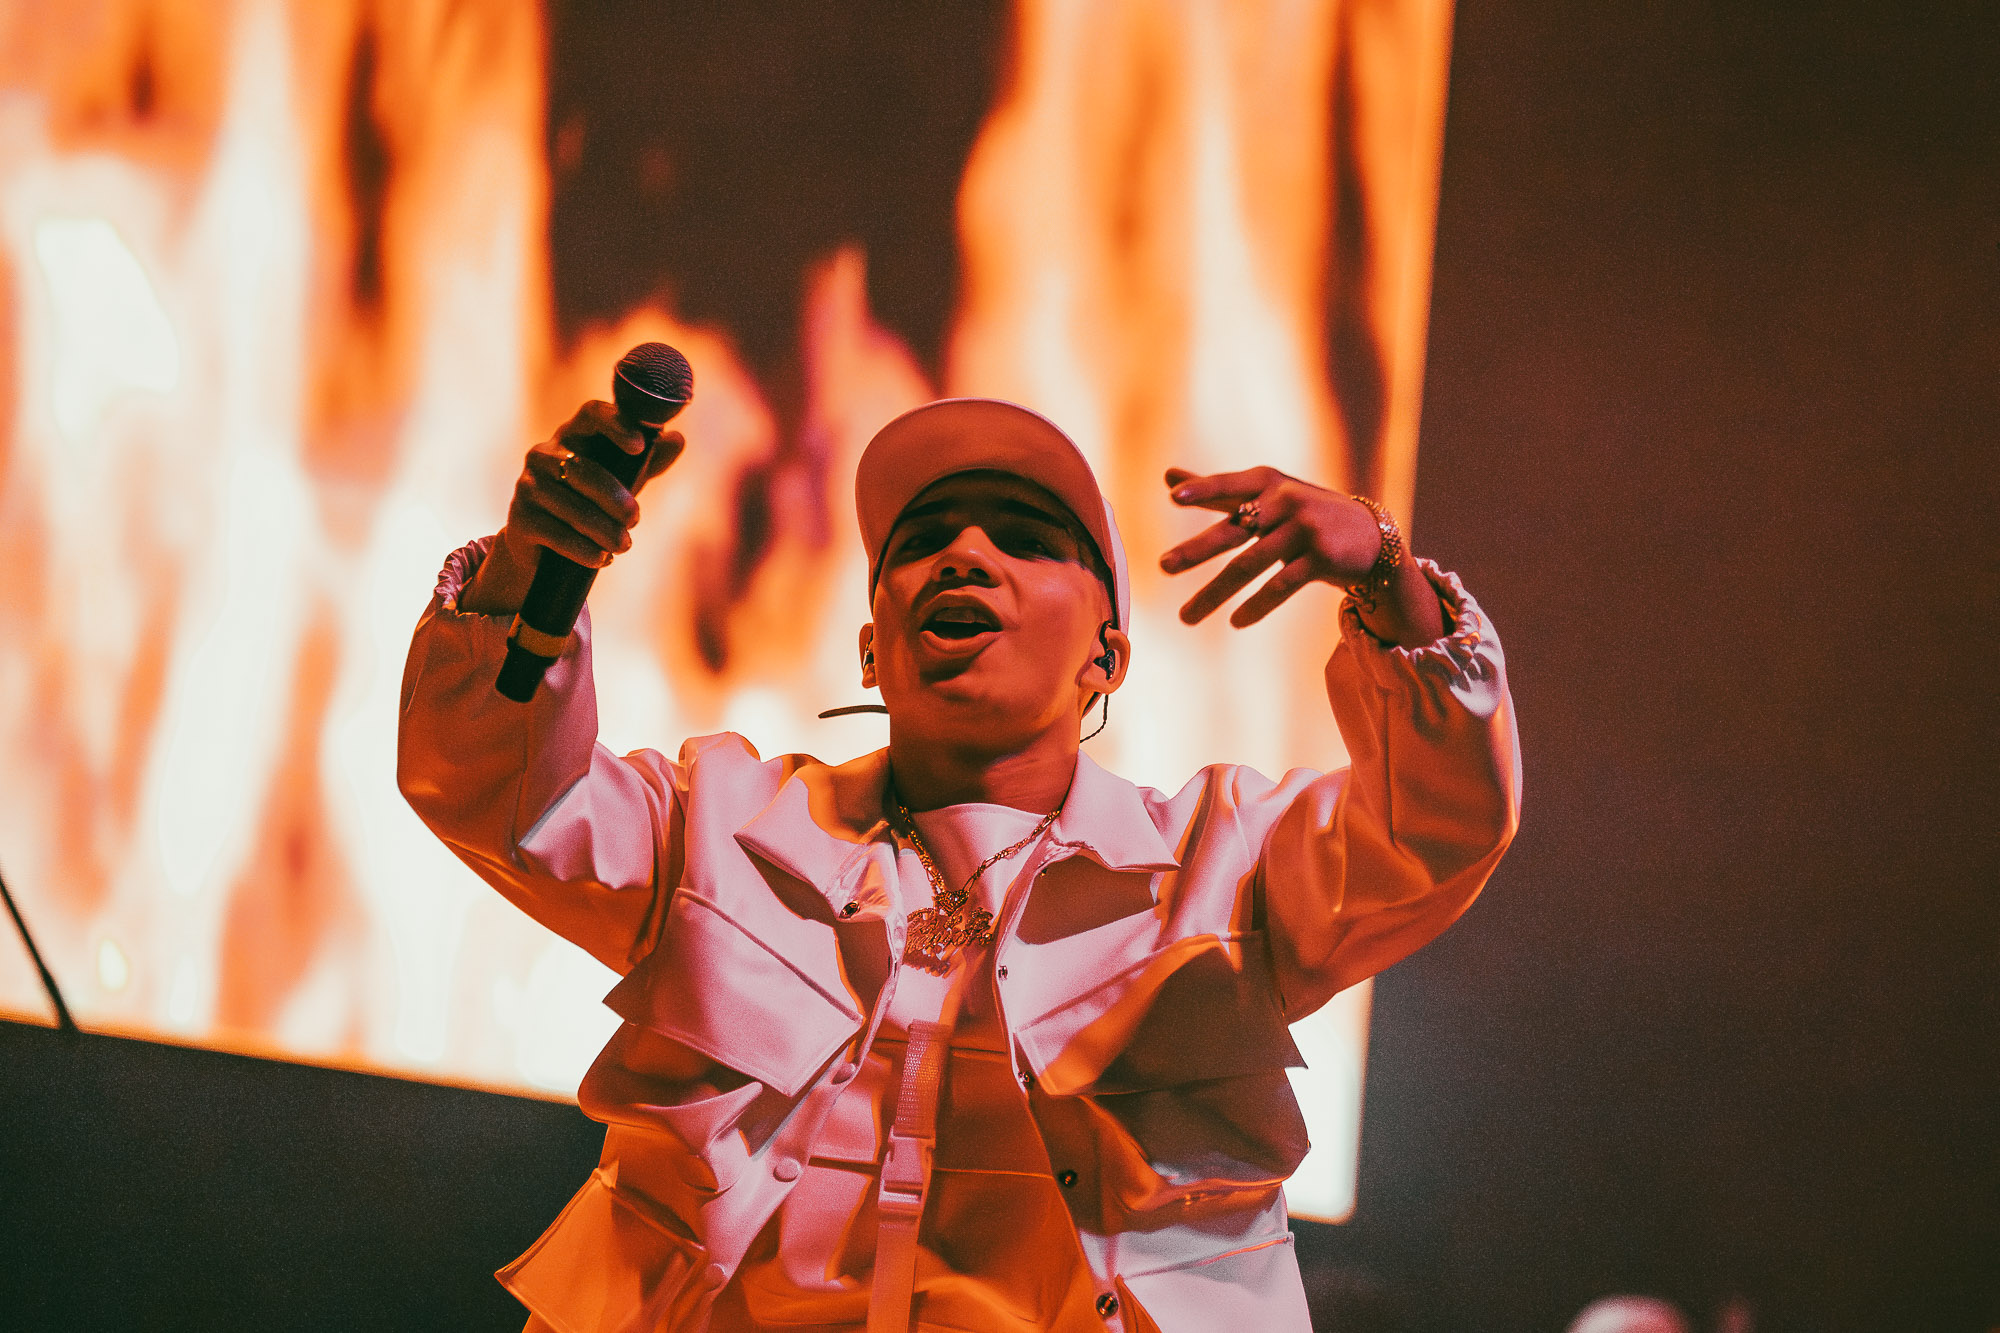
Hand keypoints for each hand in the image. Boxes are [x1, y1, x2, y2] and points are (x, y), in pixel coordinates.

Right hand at [460, 400, 684, 614]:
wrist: (542, 545)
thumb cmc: (589, 502)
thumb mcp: (622, 480)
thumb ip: (648, 462)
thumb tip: (677, 440)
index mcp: (572, 436)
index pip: (591, 414)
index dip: (615, 425)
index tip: (639, 446)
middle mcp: (544, 455)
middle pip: (585, 470)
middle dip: (615, 498)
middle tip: (635, 519)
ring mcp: (528, 486)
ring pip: (572, 506)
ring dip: (604, 531)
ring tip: (623, 545)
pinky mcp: (520, 519)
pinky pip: (556, 534)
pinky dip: (584, 550)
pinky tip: (600, 558)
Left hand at [1158, 466, 1389, 626]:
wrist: (1368, 536)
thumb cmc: (1302, 514)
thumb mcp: (1263, 496)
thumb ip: (1216, 490)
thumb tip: (1167, 474)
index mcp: (1267, 483)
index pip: (1229, 488)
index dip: (1204, 490)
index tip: (1174, 497)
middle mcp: (1285, 501)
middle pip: (1234, 530)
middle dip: (1196, 550)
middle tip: (1163, 566)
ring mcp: (1305, 529)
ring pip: (1250, 565)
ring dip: (1214, 594)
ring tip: (1186, 617)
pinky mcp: (1322, 557)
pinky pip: (1281, 585)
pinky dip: (1256, 606)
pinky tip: (1236, 622)